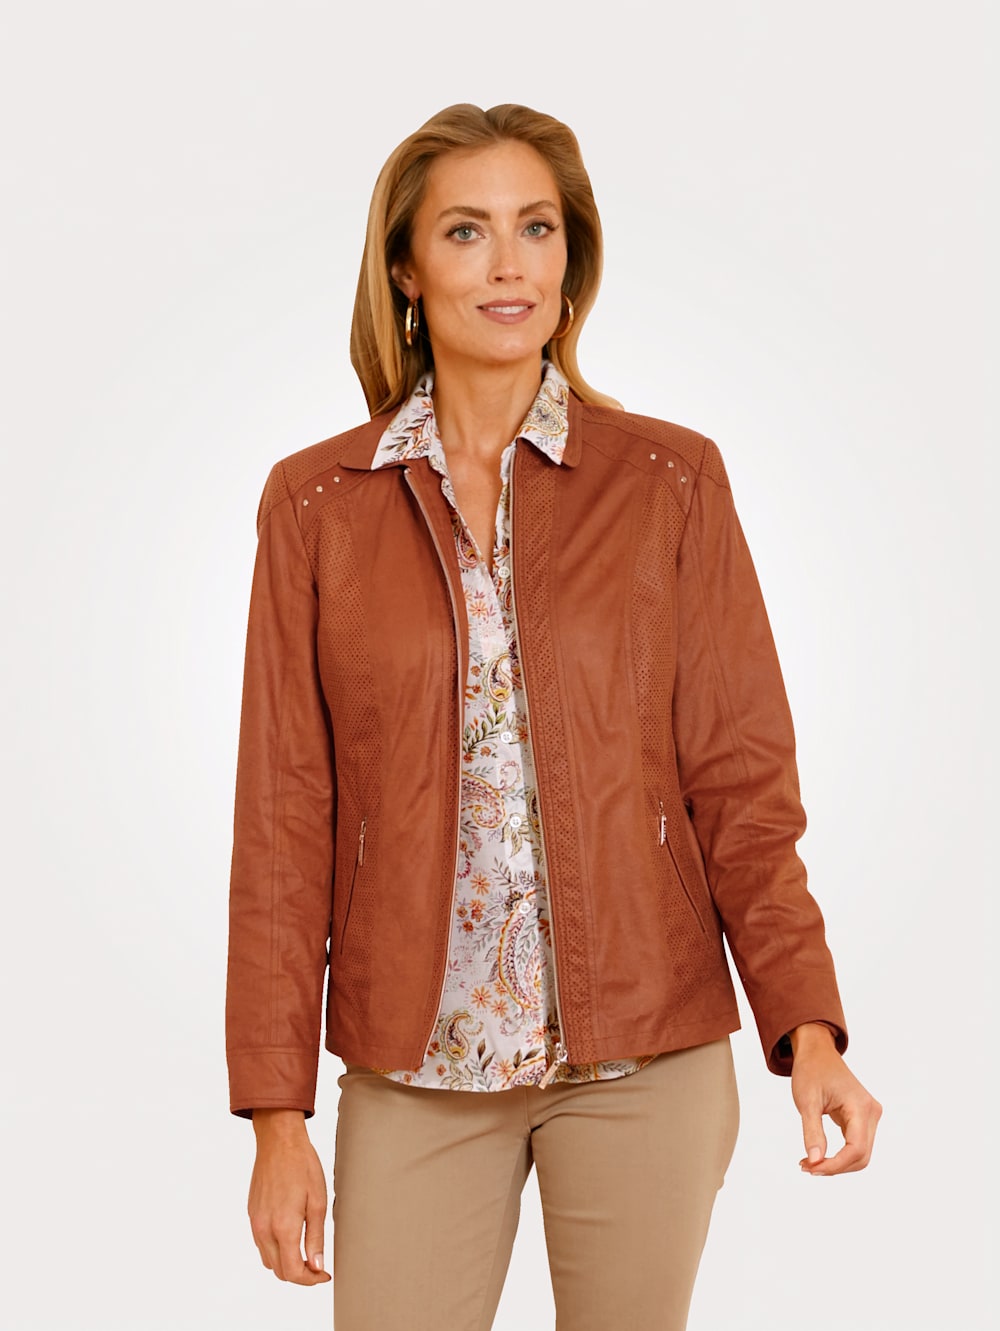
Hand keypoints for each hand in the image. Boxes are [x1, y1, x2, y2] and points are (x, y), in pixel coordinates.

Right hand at [247, 1109, 331, 1284]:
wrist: (279, 1141)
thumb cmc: (302, 1166)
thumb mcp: (318, 1201)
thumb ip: (316, 1238)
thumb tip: (316, 1266)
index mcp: (283, 1227)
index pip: (292, 1272)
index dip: (310, 1280)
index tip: (324, 1275)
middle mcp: (264, 1229)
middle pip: (279, 1271)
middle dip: (299, 1275)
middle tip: (318, 1267)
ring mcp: (255, 1222)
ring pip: (268, 1260)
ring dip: (286, 1263)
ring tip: (306, 1253)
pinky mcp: (252, 1214)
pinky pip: (261, 1244)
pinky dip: (275, 1250)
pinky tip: (290, 1237)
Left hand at [789, 1023, 881, 1176]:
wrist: (817, 1052)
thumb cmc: (811, 1071)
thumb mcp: (807, 1101)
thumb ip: (812, 1132)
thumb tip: (815, 1162)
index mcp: (861, 1106)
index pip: (856, 1148)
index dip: (836, 1165)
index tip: (812, 1168)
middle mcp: (871, 1113)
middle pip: (861, 1156)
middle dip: (835, 1167)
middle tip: (806, 1167)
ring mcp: (869, 1116)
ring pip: (860, 1154)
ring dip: (837, 1164)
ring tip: (810, 1163)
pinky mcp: (863, 1119)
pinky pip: (855, 1145)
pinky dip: (839, 1155)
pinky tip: (819, 1156)